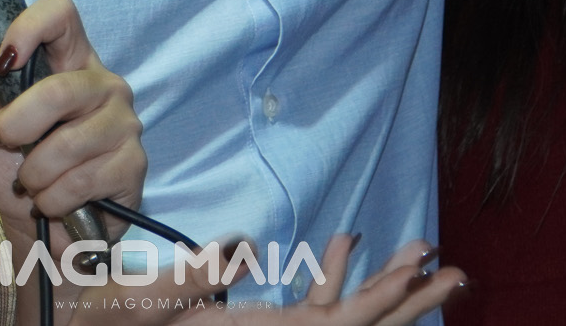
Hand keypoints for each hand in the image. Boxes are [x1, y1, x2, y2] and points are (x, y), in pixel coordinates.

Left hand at [0, 0, 144, 249]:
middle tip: (7, 142)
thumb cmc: (9, 163)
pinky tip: (56, 199)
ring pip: (70, 142)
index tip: (3, 61)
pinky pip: (84, 179)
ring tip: (34, 180)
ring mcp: (124, 123)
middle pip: (61, 90)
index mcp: (67, 59)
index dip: (30, 27)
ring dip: (35, 173)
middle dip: (19, 126)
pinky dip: (55, 197)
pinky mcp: (133, 164)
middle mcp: (103, 84)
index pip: (61, 13)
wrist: (36, 228)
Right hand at [121, 234, 466, 324]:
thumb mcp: (145, 300)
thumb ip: (196, 277)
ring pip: (341, 320)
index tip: (421, 271)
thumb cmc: (107, 323)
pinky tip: (344, 247)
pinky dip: (334, 282)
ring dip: (383, 289)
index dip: (382, 301)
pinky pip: (312, 311)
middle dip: (408, 301)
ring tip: (424, 255)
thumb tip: (244, 251)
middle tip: (458, 273)